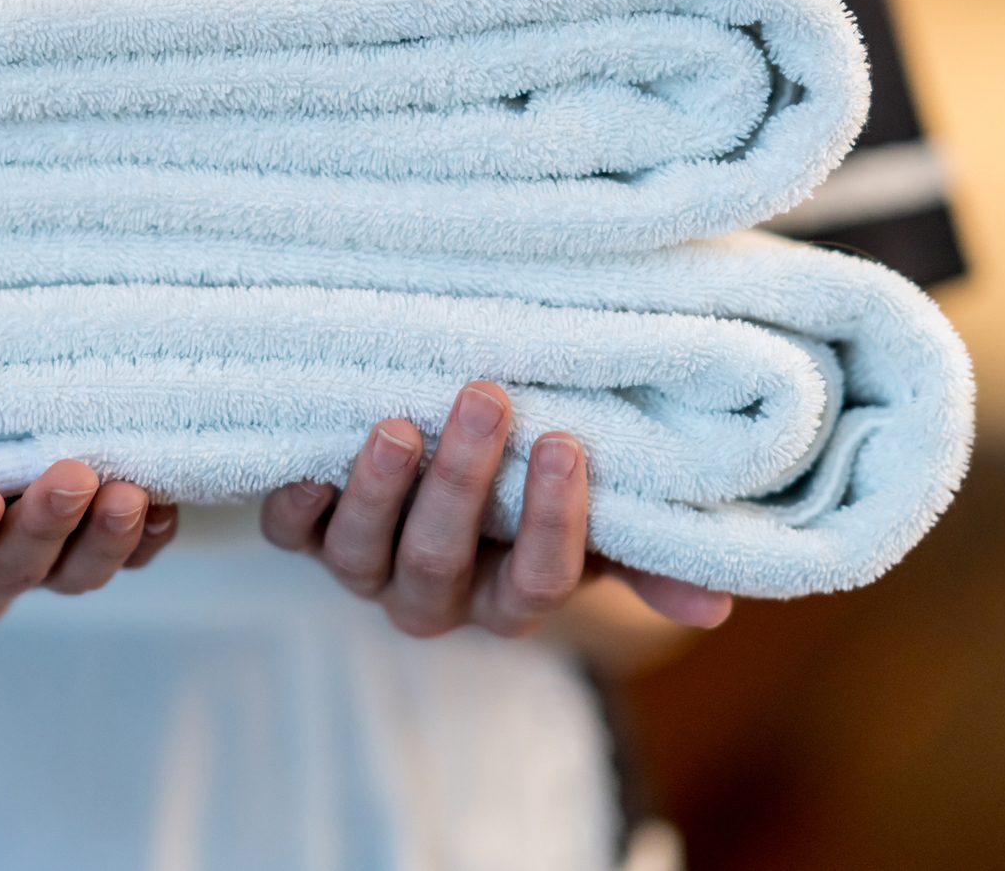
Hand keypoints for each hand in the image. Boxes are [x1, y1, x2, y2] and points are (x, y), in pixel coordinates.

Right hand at [0, 460, 178, 622]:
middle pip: (5, 575)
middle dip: (40, 529)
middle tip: (70, 475)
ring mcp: (25, 568)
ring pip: (69, 574)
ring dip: (105, 539)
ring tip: (133, 491)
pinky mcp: (79, 547)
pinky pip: (122, 558)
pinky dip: (149, 537)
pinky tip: (169, 504)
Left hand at [259, 382, 732, 637]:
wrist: (450, 457)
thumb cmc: (538, 481)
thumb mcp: (603, 516)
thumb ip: (650, 551)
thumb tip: (714, 607)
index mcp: (511, 596)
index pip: (538, 582)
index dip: (553, 524)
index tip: (566, 444)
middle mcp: (434, 594)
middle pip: (442, 560)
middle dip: (462, 483)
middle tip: (485, 397)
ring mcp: (366, 566)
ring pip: (363, 554)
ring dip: (379, 491)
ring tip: (396, 425)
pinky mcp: (309, 534)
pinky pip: (291, 532)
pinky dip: (296, 499)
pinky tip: (311, 454)